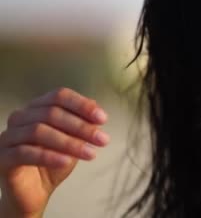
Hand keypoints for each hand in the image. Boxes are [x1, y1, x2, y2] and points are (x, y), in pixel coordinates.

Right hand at [0, 88, 109, 216]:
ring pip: (38, 131)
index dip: (82, 105)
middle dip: (81, 127)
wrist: (35, 192)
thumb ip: (83, 124)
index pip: (59, 96)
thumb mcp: (74, 141)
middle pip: (51, 113)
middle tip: (102, 140)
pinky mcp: (2, 157)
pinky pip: (24, 152)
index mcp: (37, 108)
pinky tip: (66, 161)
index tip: (103, 118)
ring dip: (69, 142)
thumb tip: (96, 109)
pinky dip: (49, 156)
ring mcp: (8, 136)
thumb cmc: (54, 162)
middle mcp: (20, 118)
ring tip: (90, 153)